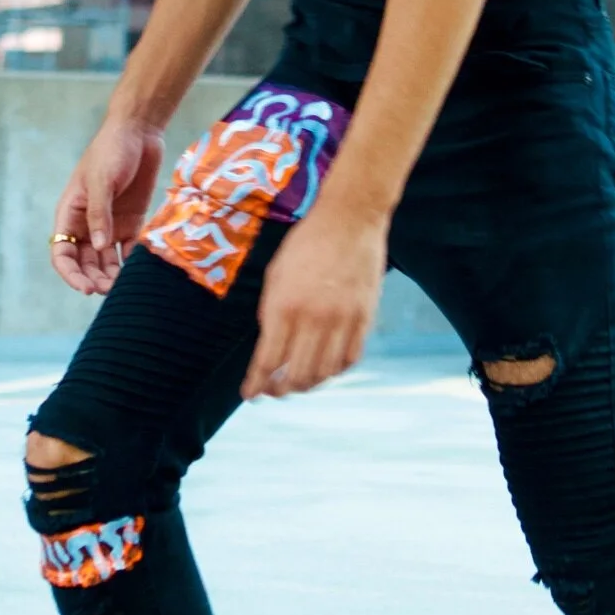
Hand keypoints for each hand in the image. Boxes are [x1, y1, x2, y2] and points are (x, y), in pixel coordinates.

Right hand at [49, 115, 165, 296]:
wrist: (140, 131)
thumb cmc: (112, 150)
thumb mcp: (101, 180)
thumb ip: (99, 214)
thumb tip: (98, 247)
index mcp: (70, 213)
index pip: (62, 252)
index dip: (70, 274)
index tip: (86, 288)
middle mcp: (87, 223)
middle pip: (84, 262)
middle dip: (93, 279)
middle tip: (109, 290)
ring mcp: (110, 224)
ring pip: (106, 260)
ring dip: (112, 275)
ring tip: (124, 287)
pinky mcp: (132, 221)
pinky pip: (129, 249)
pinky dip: (132, 262)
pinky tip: (140, 271)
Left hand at [242, 202, 386, 398]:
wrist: (349, 219)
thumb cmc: (306, 243)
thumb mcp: (275, 275)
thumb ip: (271, 313)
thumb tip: (270, 347)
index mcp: (284, 305)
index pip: (267, 360)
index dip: (256, 384)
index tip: (249, 395)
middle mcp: (313, 318)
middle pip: (296, 374)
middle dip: (280, 390)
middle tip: (273, 391)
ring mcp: (342, 320)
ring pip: (324, 372)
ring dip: (308, 384)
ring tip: (298, 383)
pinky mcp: (365, 318)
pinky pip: (350, 358)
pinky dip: (335, 371)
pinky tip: (325, 369)